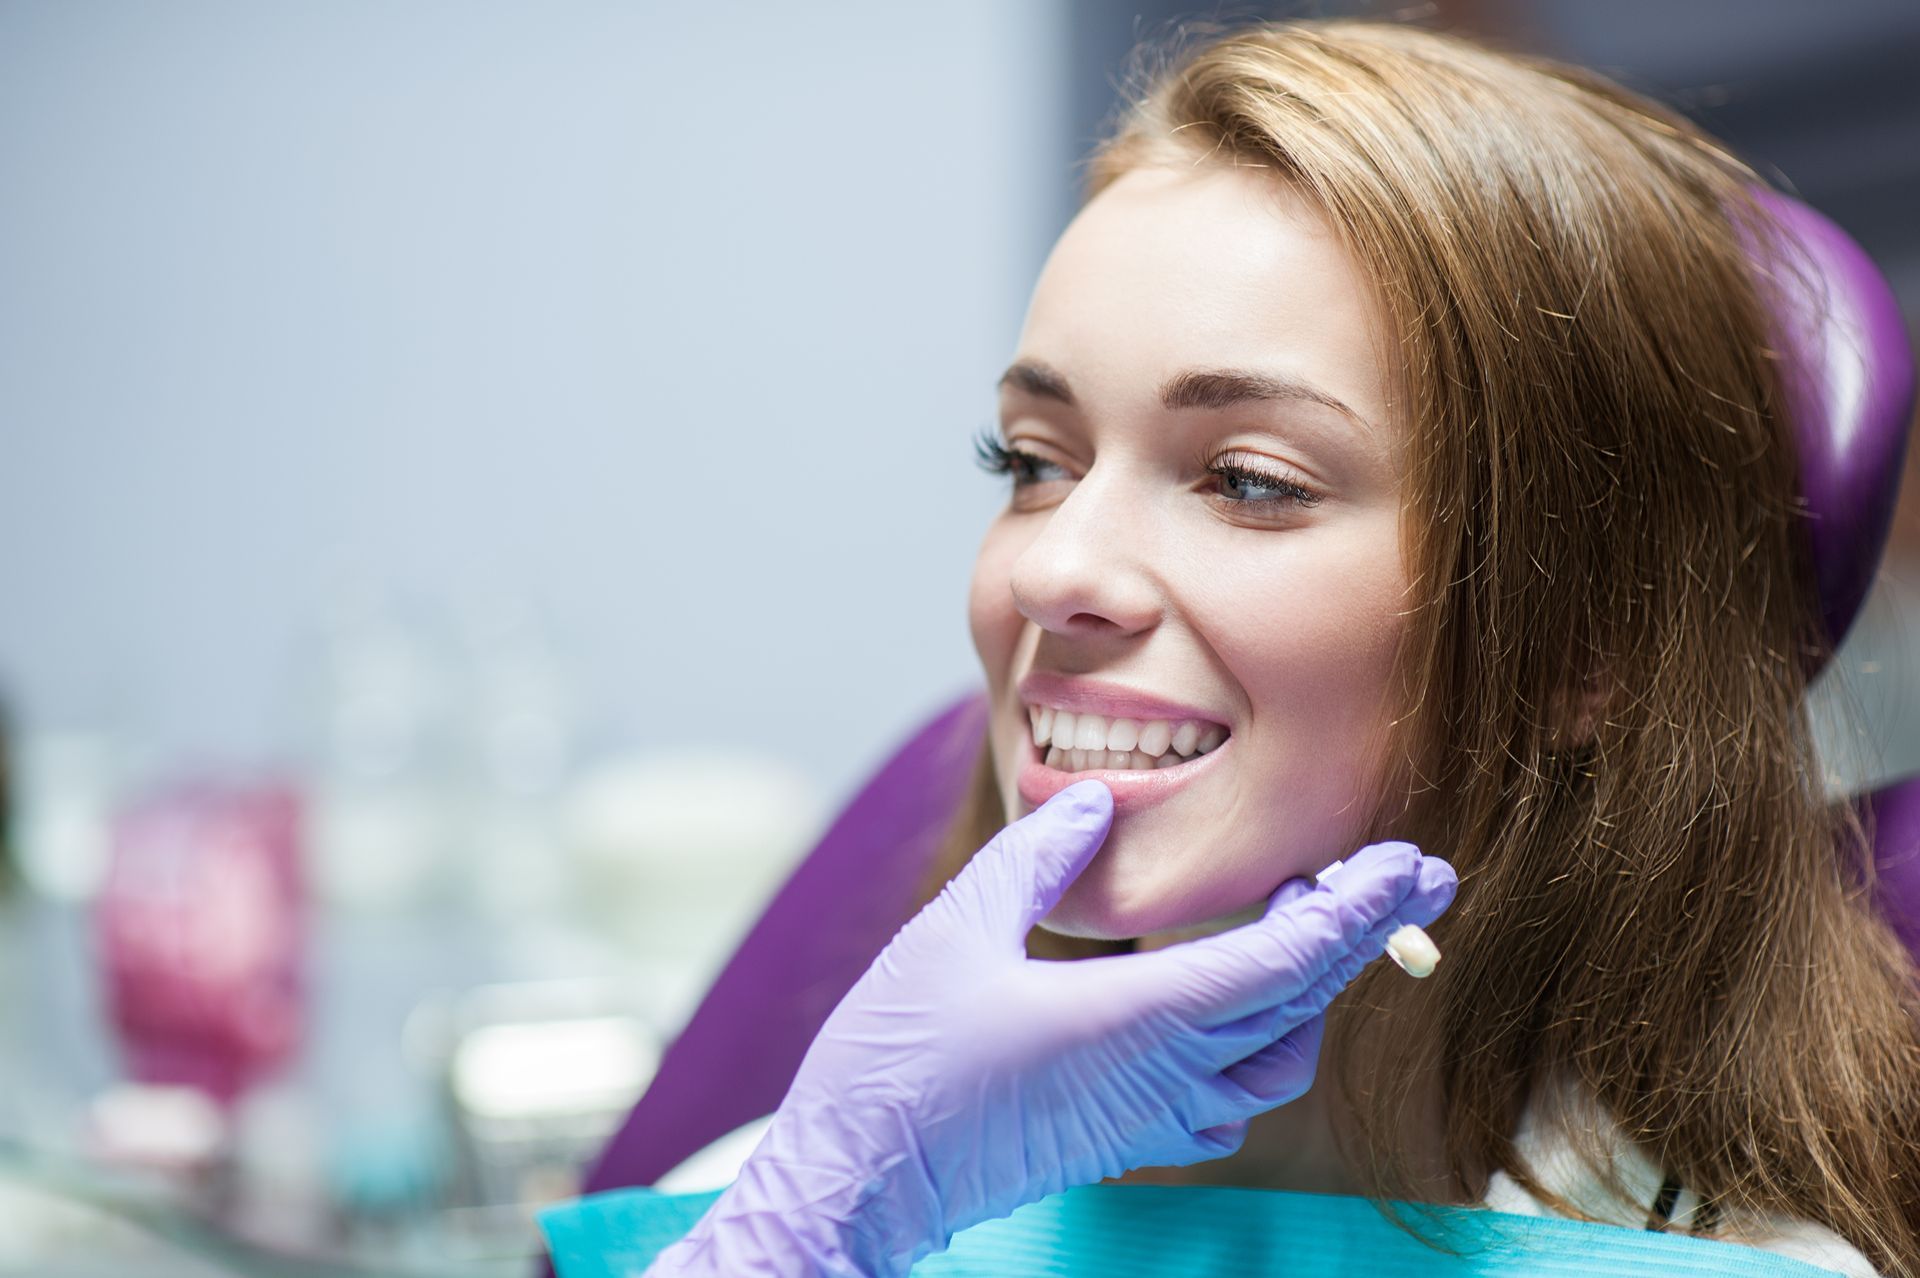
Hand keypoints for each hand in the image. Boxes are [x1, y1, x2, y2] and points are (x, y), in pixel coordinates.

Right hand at [647, 779, 1455, 1277]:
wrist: (859, 1179)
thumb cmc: (897, 1058)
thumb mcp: (956, 928)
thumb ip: (1036, 856)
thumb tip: (1097, 802)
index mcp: (1135, 1018)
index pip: (1283, 962)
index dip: (1353, 910)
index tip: (1407, 864)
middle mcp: (1161, 1075)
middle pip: (1299, 1005)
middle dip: (1363, 934)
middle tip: (1409, 874)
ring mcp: (1148, 1119)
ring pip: (1276, 1063)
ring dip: (1312, 993)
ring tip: (1312, 926)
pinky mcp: (1125, 1142)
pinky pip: (1229, 1103)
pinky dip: (1260, 1049)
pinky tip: (1236, 1014)